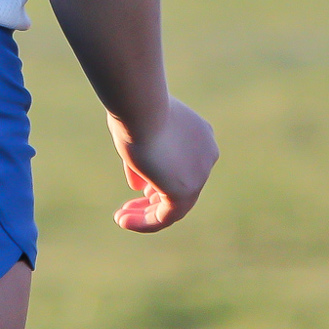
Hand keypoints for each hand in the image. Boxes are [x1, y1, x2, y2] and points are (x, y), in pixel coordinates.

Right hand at [109, 98, 217, 232]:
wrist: (142, 107)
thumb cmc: (136, 112)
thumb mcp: (139, 135)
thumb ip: (144, 161)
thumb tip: (138, 186)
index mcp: (200, 136)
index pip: (183, 165)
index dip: (160, 178)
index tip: (139, 189)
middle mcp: (206, 155)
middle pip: (180, 185)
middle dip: (153, 198)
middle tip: (129, 206)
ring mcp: (200, 174)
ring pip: (174, 204)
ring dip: (146, 213)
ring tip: (121, 217)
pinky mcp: (186, 190)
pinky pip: (166, 216)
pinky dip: (145, 221)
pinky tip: (123, 220)